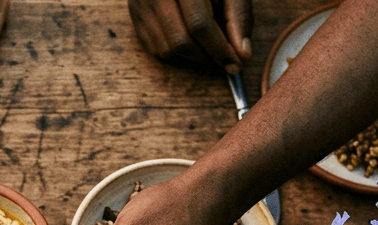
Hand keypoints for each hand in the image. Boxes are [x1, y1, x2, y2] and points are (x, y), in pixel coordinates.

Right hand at [128, 0, 252, 72]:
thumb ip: (238, 16)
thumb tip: (242, 55)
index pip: (199, 24)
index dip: (219, 49)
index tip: (235, 65)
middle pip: (180, 41)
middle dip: (206, 57)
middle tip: (223, 58)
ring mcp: (141, 3)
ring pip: (166, 50)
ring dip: (191, 59)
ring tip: (208, 48)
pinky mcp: (135, 14)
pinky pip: (154, 49)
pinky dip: (176, 54)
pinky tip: (191, 42)